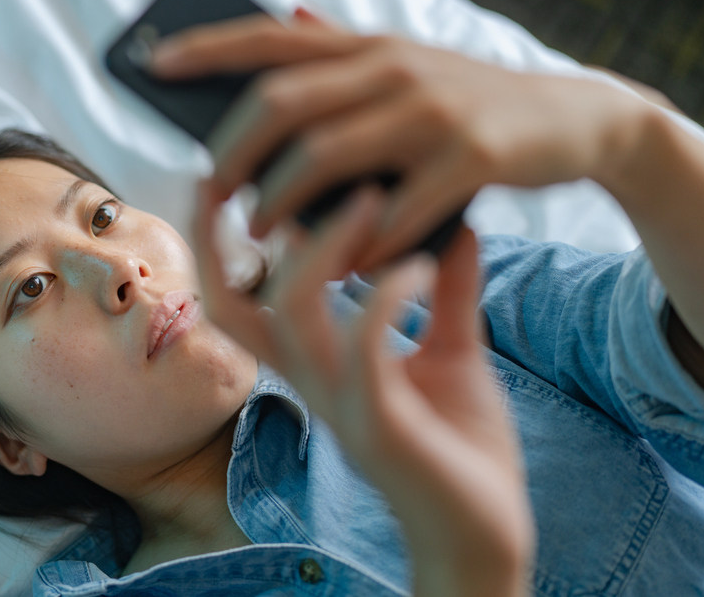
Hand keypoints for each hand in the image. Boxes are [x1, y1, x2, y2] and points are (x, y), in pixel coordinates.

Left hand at [158, 11, 643, 268]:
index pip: (271, 35)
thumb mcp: (409, 63)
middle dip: (233, 149)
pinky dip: (359, 242)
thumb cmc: (473, 102)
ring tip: (260, 234)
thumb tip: (286, 10)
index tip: (153, 63)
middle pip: (282, 99)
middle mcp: (393, 65)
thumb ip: (348, 45)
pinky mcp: (474, 156)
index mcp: (369, 43)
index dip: (209, 47)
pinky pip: (395, 207)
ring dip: (282, 201)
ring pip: (325, 154)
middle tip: (211, 191)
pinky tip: (340, 265)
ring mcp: (433, 109)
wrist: (582, 120)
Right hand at [193, 181, 533, 596]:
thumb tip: (456, 224)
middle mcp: (312, 382)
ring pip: (292, 314)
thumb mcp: (453, 354)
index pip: (235, 298)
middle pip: (229, 306)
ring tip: (369, 200)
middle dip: (219, 237)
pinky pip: (362, 350)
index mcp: (316, 365)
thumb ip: (447, 294)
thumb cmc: (462, 450)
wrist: (489, 535)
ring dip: (324, 248)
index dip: (214, 241)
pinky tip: (420, 266)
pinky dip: (384, 296)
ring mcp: (341, 404)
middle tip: (255, 169)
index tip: (225, 176)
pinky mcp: (381, 425)